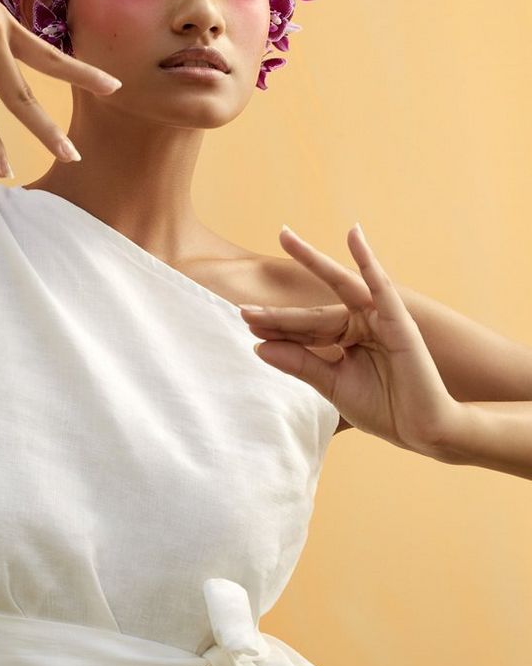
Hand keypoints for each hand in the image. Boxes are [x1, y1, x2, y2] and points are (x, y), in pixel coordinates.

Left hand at [239, 224, 458, 455]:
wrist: (423, 430)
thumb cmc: (384, 409)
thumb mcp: (331, 384)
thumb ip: (299, 362)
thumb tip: (259, 346)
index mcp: (345, 340)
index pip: (303, 330)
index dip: (274, 328)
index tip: (244, 323)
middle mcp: (360, 324)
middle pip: (311, 314)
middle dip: (278, 313)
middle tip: (242, 306)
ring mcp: (379, 319)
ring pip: (335, 293)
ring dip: (311, 261)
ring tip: (285, 236)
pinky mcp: (398, 320)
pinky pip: (379, 285)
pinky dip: (368, 259)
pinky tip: (353, 235)